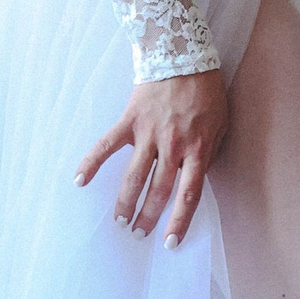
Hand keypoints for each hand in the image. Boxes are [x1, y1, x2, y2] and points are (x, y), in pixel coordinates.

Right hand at [76, 68, 229, 247]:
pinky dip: (91, 163)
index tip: (170, 243)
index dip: (179, 221)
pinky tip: (78, 182)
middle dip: (149, 217)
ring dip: (125, 202)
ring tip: (120, 221)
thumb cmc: (206, 91)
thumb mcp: (221, 124)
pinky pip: (107, 145)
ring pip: (134, 176)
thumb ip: (210, 152)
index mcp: (197, 149)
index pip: (188, 194)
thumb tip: (199, 177)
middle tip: (139, 233)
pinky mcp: (129, 120)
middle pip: (158, 190)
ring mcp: (148, 134)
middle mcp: (172, 145)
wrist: (183, 55)